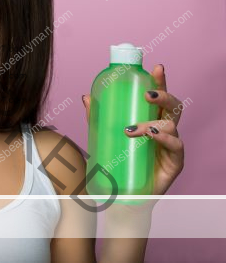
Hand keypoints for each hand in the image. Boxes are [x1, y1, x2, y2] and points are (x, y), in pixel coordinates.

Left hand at [82, 64, 184, 196]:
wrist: (123, 195)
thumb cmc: (118, 161)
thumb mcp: (104, 136)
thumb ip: (97, 118)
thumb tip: (86, 97)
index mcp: (150, 118)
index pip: (158, 96)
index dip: (160, 80)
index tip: (156, 67)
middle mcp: (164, 128)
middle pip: (172, 105)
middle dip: (163, 95)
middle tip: (147, 94)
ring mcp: (171, 145)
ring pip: (172, 124)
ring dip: (152, 123)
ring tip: (133, 128)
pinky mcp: (175, 162)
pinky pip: (176, 146)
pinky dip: (165, 138)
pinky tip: (153, 135)